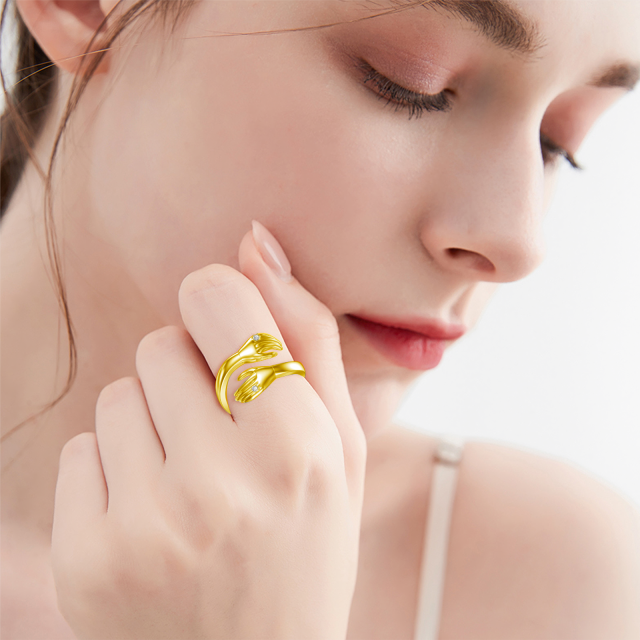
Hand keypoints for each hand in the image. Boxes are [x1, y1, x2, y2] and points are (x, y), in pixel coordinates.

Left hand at [51, 223, 366, 639]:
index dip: (217, 307)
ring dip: (151, 426)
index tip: (228, 336)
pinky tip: (153, 522)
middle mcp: (221, 484)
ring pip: (118, 396)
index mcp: (299, 446)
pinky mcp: (88, 558)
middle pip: (161, 345)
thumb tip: (257, 241)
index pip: (216, 298)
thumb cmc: (307, 545)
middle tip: (224, 443)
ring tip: (192, 488)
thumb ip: (308, 336)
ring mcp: (147, 525)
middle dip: (190, 378)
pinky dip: (113, 473)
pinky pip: (82, 451)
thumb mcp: (339, 446)